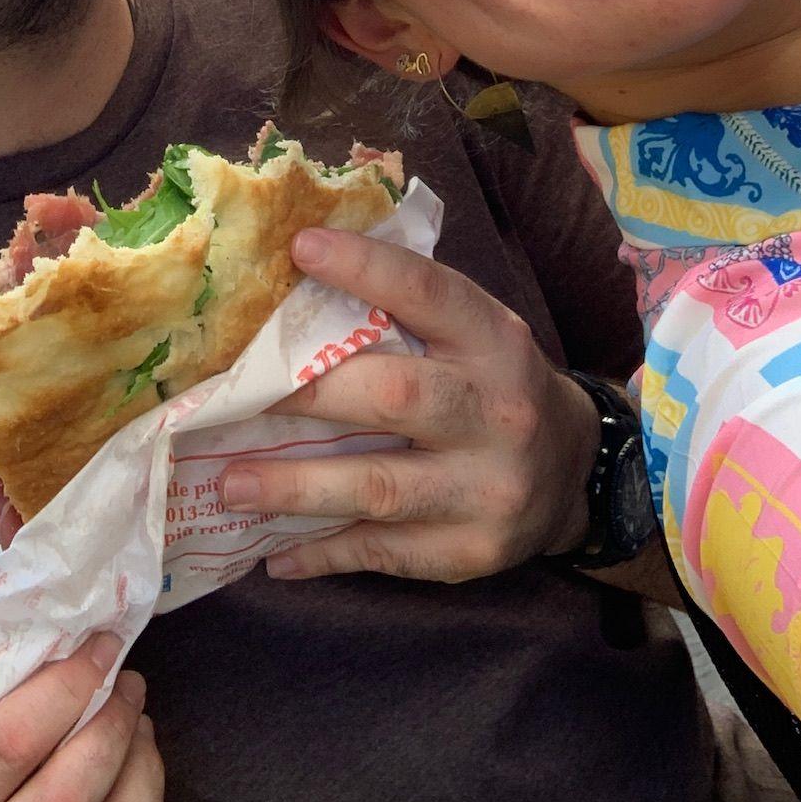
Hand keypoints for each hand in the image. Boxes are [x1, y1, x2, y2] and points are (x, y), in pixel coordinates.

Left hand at [219, 228, 598, 582]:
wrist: (572, 474)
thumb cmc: (492, 385)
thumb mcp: (474, 335)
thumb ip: (406, 313)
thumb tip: (298, 278)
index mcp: (494, 340)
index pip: (429, 292)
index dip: (366, 267)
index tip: (300, 247)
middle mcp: (497, 411)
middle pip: (394, 396)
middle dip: (305, 393)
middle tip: (230, 395)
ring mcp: (487, 488)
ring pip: (378, 486)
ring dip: (294, 486)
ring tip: (228, 483)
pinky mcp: (470, 552)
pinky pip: (382, 552)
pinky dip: (321, 553)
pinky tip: (272, 554)